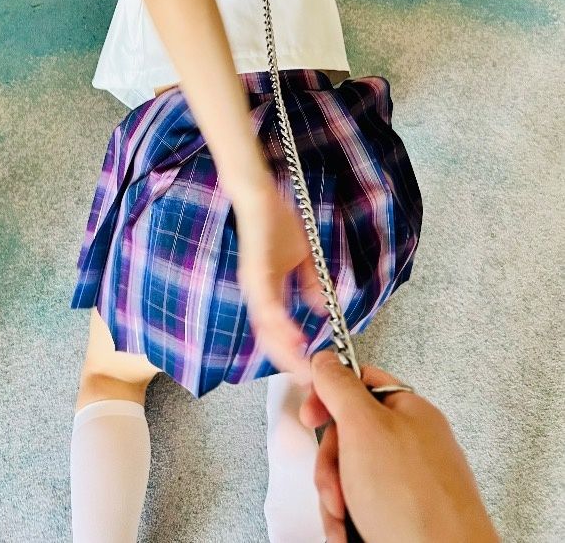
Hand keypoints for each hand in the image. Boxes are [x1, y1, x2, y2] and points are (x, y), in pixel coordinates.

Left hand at [233, 178, 327, 388]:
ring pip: (266, 326)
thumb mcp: (300, 258)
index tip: (309, 372)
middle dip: (288, 361)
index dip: (291, 354)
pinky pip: (266, 303)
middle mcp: (257, 293)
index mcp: (266, 292)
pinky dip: (278, 322)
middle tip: (307, 381)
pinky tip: (293, 336)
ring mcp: (254, 283)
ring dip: (283, 349)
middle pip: (269, 338)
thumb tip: (320, 308)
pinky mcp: (255, 270)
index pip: (277, 331)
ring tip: (300, 367)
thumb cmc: (275, 222)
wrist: (258, 195)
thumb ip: (309, 283)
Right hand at [299, 350, 500, 542]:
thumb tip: (325, 360)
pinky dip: (349, 521)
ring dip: (335, 499)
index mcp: (409, 411)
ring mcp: (408, 482)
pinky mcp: (403, 515)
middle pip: (348, 435)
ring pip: (350, 474)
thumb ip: (340, 387)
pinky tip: (350, 533)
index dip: (329, 396)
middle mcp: (411, 444)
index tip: (311, 415)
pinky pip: (362, 505)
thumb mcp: (365, 428)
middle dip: (330, 465)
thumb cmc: (418, 504)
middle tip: (335, 484)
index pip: (360, 383)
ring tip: (344, 518)